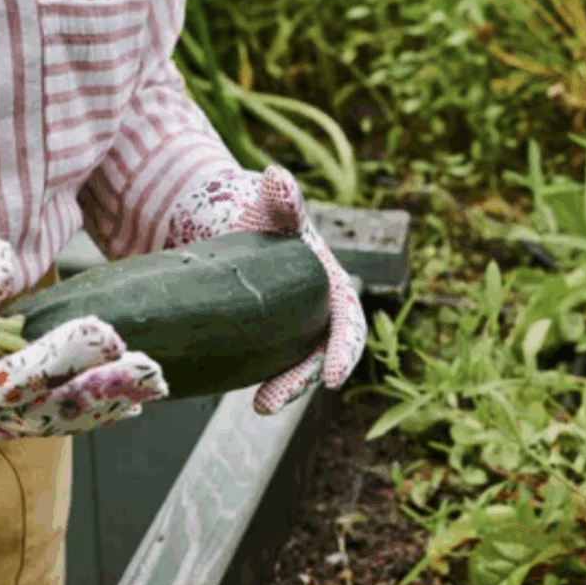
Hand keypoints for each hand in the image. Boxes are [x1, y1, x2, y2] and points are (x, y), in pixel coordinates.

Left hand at [164, 165, 366, 414]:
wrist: (237, 224)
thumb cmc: (263, 215)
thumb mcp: (274, 208)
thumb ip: (283, 200)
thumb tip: (279, 178)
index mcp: (332, 287)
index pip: (347, 326)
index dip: (343, 352)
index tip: (332, 378)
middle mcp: (320, 313)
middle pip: (320, 356)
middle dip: (302, 382)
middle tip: (271, 402)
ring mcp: (295, 329)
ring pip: (298, 367)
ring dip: (284, 388)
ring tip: (260, 405)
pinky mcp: (270, 337)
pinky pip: (274, 364)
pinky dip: (265, 380)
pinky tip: (245, 395)